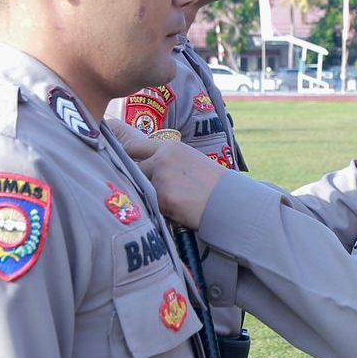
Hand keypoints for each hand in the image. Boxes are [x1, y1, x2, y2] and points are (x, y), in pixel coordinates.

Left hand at [108, 118, 226, 229]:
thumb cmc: (211, 183)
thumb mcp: (189, 160)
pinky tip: (174, 210)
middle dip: (138, 180)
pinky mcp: (163, 198)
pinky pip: (150, 205)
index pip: (132, 147)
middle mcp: (162, 159)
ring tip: (170, 201)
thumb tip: (144, 166)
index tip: (127, 166)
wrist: (229, 201)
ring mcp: (161, 178)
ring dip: (148, 196)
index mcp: (169, 147)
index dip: (128, 158)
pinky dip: (158, 210)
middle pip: (133, 169)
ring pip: (140, 188)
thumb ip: (166, 160)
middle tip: (150, 190)